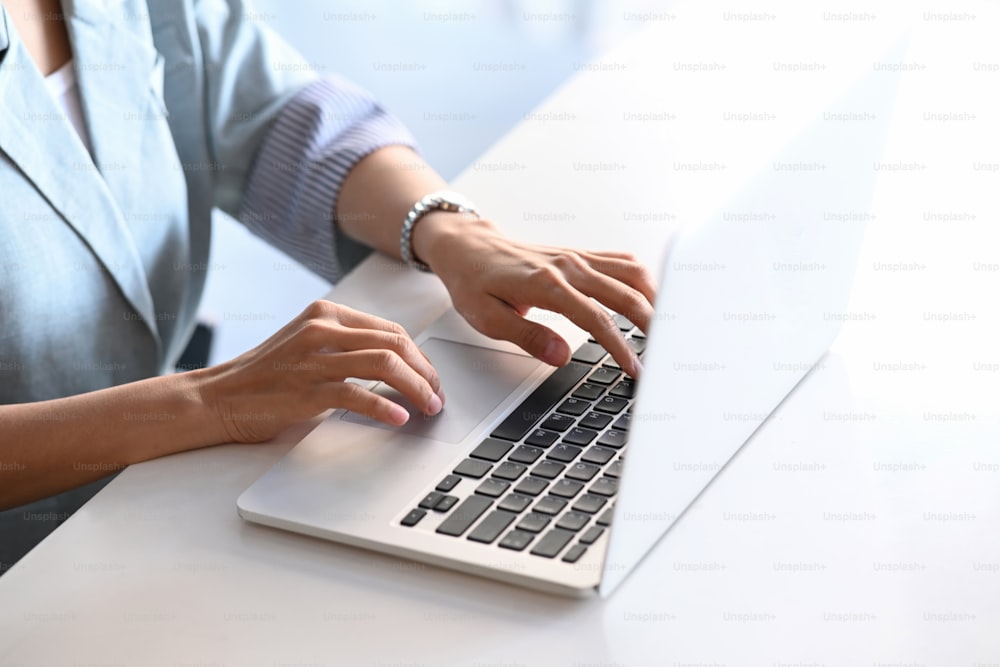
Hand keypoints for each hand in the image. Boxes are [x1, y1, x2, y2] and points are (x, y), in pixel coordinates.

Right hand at [198, 300, 442, 442]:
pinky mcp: (307, 389)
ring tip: (429, 407)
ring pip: (385, 363)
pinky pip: (359, 394)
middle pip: (395, 343)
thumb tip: (398, 365)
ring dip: (417, 388)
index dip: (419, 356)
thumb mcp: (308, 345)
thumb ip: (347, 346)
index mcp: (327, 313)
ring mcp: (314, 358)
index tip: (432, 378)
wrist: (218, 397)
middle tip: (438, 396)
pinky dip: (386, 407)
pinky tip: (400, 417)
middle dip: (426, 372)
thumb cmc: (266, 375)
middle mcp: (323, 328)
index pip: (390, 329)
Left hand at [414, 212, 656, 377]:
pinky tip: (652, 298)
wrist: (468, 247)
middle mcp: (568, 266)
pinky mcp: (580, 255)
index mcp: (546, 284)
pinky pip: (621, 262)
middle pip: (625, 293)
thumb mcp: (486, 318)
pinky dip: (643, 280)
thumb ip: (527, 337)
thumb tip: (561, 356)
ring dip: (655, 297)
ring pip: (631, 273)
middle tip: (667, 352)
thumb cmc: (474, 282)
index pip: (596, 318)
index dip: (620, 346)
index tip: (634, 368)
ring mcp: (577, 257)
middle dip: (652, 323)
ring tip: (669, 326)